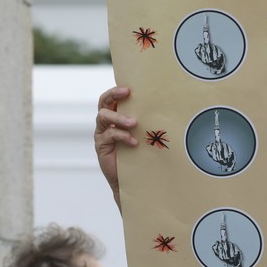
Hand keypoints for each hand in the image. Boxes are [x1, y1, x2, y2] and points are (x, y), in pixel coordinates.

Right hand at [94, 86, 137, 209]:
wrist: (133, 178)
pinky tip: (134, 142)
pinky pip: (109, 136)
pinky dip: (122, 136)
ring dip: (119, 118)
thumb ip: (145, 122)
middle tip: (126, 93)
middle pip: (103, 103)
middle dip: (113, 95)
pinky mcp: (101, 147)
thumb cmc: (140, 153)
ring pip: (103, 117)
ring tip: (133, 123)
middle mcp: (106, 123)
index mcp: (115, 117)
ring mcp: (102, 134)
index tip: (128, 88)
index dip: (116, 91)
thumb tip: (165, 107)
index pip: (111, 98)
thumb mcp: (143, 134)